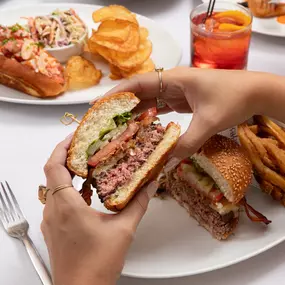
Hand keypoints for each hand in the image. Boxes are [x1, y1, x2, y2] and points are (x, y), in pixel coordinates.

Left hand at [41, 135, 157, 284]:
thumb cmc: (97, 264)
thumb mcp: (123, 230)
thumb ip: (138, 203)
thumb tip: (150, 184)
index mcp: (67, 206)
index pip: (53, 166)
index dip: (61, 147)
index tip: (75, 136)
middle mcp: (53, 210)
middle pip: (51, 172)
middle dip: (66, 155)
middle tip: (85, 146)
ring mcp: (51, 220)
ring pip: (52, 186)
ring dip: (67, 172)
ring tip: (87, 164)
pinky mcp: (53, 228)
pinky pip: (56, 200)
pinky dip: (68, 188)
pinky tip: (86, 191)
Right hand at [99, 67, 279, 170]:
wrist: (256, 93)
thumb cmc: (233, 98)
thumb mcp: (209, 121)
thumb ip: (188, 143)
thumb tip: (167, 163)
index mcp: (174, 79)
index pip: (138, 82)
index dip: (117, 93)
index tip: (100, 105)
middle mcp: (172, 83)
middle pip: (140, 92)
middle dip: (122, 106)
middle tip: (105, 122)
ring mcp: (177, 93)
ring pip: (150, 101)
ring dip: (135, 113)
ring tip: (118, 128)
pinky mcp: (183, 102)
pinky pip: (161, 108)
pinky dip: (151, 118)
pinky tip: (142, 129)